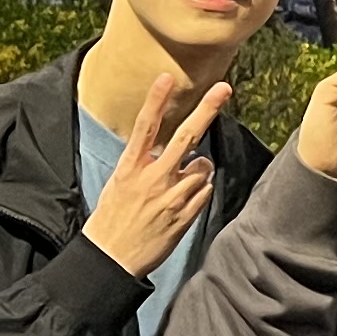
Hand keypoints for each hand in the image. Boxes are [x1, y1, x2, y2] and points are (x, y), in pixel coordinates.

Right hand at [90, 68, 238, 274]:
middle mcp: (153, 178)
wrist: (113, 258)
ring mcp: (172, 196)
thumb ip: (143, 164)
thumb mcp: (119, 183)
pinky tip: (184, 200)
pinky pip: (205, 190)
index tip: (166, 77)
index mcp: (130, 168)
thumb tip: (166, 150)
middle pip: (185, 137)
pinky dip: (200, 190)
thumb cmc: (113, 218)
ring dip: (198, 169)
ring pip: (203, 166)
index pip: (145, 127)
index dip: (155, 101)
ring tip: (180, 183)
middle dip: (206, 110)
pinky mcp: (186, 215)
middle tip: (223, 88)